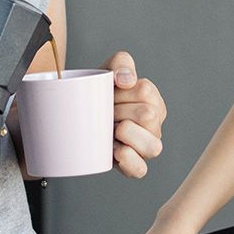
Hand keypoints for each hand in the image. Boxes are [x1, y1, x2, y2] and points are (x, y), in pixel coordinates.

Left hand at [102, 51, 164, 177]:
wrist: (78, 115)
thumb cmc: (99, 94)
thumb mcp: (108, 70)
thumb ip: (121, 63)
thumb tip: (126, 80)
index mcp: (153, 101)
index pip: (145, 91)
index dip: (122, 92)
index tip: (110, 93)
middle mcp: (155, 125)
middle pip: (147, 116)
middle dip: (120, 111)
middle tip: (107, 112)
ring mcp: (147, 147)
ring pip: (153, 146)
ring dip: (127, 135)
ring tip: (112, 130)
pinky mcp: (135, 165)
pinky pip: (141, 170)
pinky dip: (129, 160)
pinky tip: (116, 151)